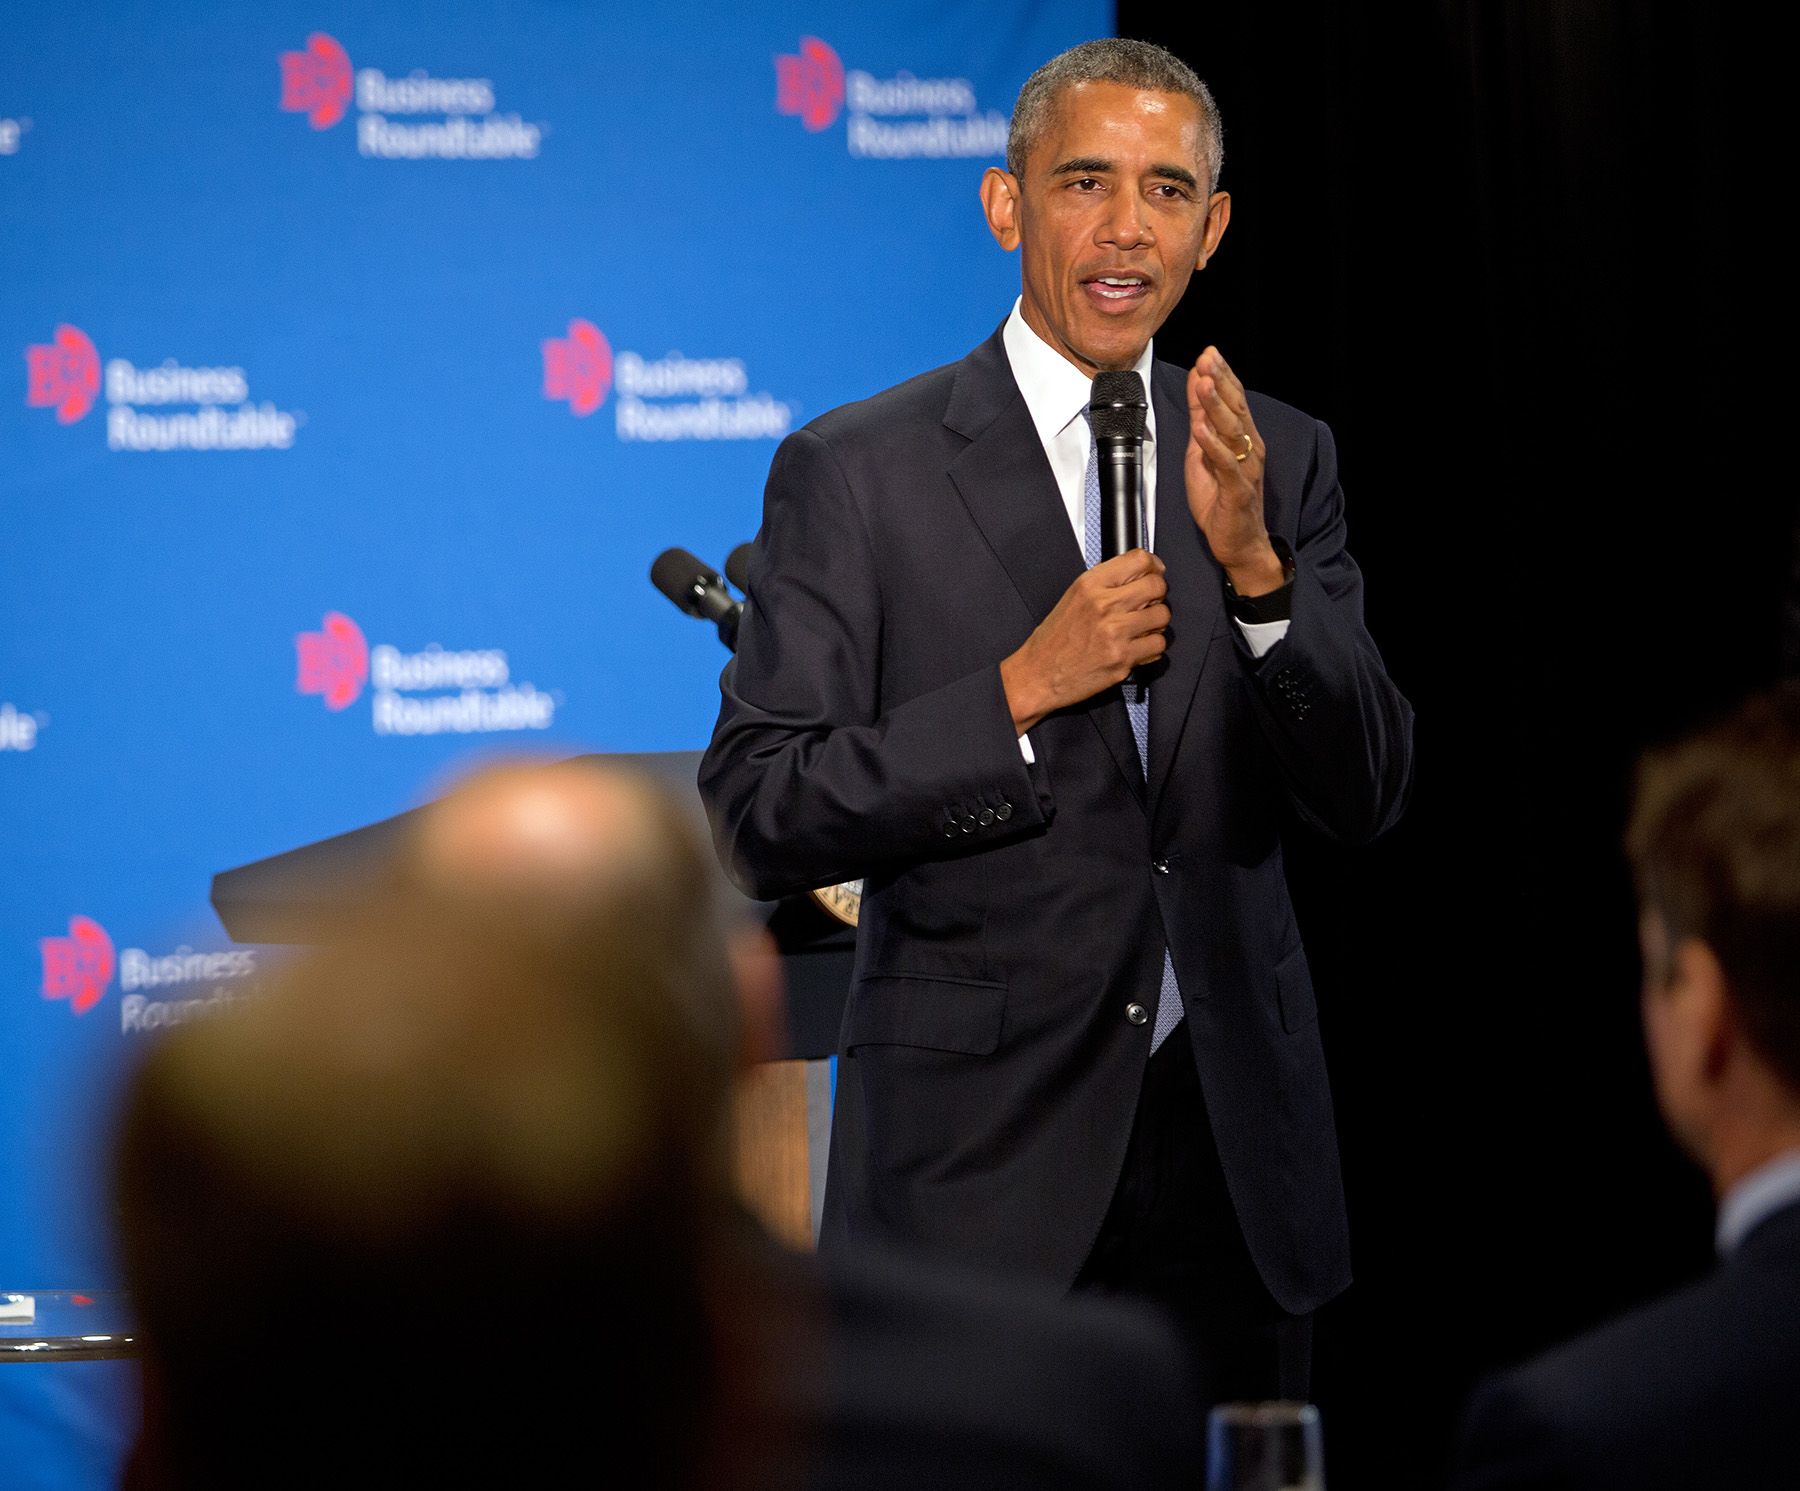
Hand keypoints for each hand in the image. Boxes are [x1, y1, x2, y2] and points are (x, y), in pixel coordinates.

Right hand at [1000, 551, 1167, 734]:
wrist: (1037, 675)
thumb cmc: (1053, 641)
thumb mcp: (1073, 598)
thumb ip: (1106, 584)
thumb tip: (1141, 575)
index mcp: (1089, 585)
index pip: (1139, 560)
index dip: (1153, 566)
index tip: (1154, 573)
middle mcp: (1103, 605)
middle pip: (1157, 586)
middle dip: (1158, 595)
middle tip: (1149, 603)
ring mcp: (1114, 632)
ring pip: (1162, 616)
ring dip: (1156, 623)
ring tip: (1140, 628)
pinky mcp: (1122, 658)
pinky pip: (1158, 645)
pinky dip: (1152, 647)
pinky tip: (1137, 647)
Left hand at [1186, 347, 1284, 595]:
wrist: (1238, 542)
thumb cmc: (1220, 499)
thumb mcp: (1202, 453)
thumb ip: (1201, 420)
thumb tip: (1197, 385)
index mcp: (1242, 437)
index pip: (1234, 399)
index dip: (1222, 375)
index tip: (1208, 352)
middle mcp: (1250, 448)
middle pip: (1236, 408)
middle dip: (1221, 381)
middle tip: (1209, 357)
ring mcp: (1246, 468)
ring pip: (1233, 431)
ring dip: (1217, 406)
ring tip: (1205, 383)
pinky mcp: (1239, 490)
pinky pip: (1227, 464)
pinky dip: (1215, 446)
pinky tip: (1202, 430)